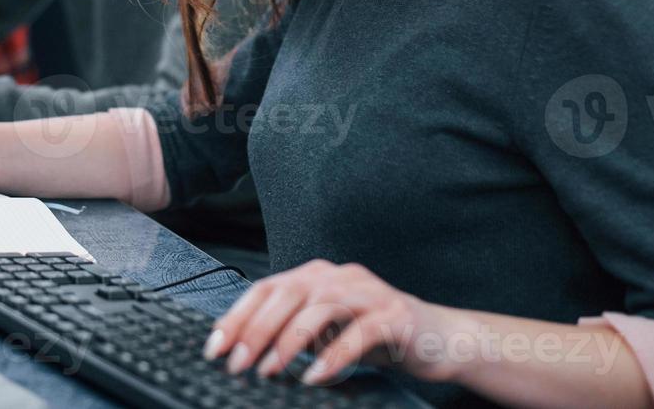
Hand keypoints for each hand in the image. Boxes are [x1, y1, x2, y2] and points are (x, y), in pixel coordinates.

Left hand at [202, 260, 459, 385]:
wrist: (439, 338)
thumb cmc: (375, 336)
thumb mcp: (325, 332)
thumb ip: (291, 332)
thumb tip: (243, 351)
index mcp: (317, 276)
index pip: (266, 288)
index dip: (237, 317)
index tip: (214, 348)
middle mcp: (339, 276)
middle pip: (288, 294)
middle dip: (256, 330)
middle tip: (237, 364)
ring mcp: (368, 293)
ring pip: (320, 307)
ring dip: (290, 341)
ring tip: (271, 371)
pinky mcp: (394, 315)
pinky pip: (359, 333)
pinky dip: (334, 356)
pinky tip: (316, 378)